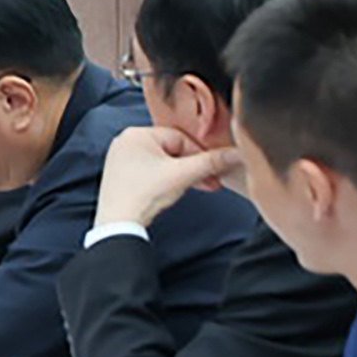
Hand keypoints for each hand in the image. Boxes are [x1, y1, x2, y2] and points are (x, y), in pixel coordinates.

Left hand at [96, 125, 239, 232]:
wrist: (119, 223)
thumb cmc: (143, 195)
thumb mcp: (183, 175)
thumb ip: (211, 162)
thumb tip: (237, 153)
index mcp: (137, 133)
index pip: (181, 138)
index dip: (201, 155)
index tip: (214, 169)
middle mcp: (127, 141)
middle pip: (173, 150)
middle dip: (193, 167)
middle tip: (211, 181)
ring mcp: (122, 158)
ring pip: (164, 161)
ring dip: (183, 175)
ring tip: (197, 187)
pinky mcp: (123, 174)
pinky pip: (152, 170)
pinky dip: (167, 179)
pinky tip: (176, 189)